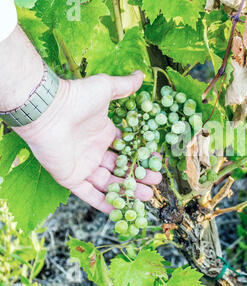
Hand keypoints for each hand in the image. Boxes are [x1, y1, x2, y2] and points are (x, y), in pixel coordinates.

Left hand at [14, 71, 161, 212]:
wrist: (49, 110)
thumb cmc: (77, 97)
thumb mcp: (106, 88)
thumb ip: (124, 86)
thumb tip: (140, 75)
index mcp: (104, 133)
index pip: (127, 149)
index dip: (142, 156)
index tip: (157, 162)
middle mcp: (94, 151)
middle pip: (121, 168)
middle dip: (139, 176)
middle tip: (156, 182)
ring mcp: (82, 166)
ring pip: (109, 183)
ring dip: (128, 191)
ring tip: (148, 196)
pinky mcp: (70, 178)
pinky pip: (88, 194)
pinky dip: (103, 203)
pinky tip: (120, 210)